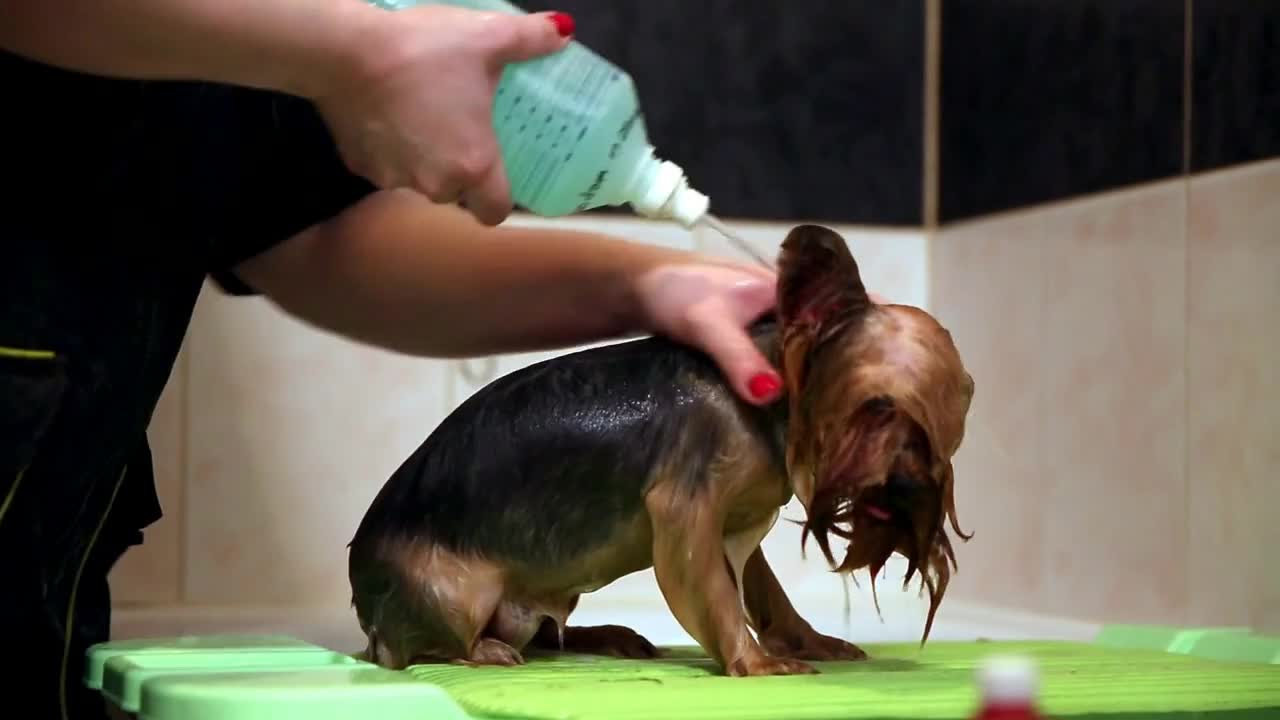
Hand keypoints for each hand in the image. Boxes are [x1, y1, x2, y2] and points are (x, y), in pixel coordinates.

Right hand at [313, 6, 572, 225]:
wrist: (345, 49)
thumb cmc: (425, 50)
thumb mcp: (486, 37)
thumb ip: (531, 38)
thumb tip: (562, 31)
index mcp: (473, 165)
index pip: (494, 211)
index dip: (498, 198)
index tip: (498, 175)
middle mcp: (434, 184)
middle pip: (456, 193)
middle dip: (460, 169)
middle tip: (463, 130)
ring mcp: (392, 178)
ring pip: (418, 180)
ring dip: (424, 158)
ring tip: (424, 116)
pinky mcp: (358, 166)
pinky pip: (383, 165)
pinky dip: (389, 147)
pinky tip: (389, 114)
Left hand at [633, 261, 891, 404]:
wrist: (631, 290)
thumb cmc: (673, 293)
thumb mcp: (708, 325)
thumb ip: (738, 357)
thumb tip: (770, 394)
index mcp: (792, 290)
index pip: (855, 304)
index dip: (883, 330)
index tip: (906, 364)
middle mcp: (790, 307)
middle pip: (841, 333)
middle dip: (862, 364)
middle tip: (886, 407)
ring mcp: (772, 327)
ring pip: (816, 351)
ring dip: (832, 379)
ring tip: (855, 420)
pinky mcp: (753, 346)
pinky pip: (791, 365)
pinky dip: (803, 386)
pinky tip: (806, 418)